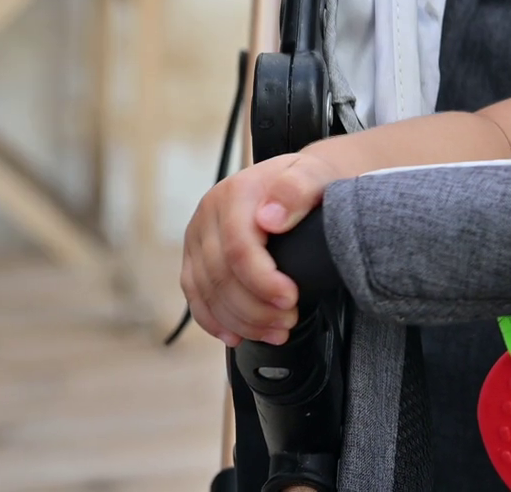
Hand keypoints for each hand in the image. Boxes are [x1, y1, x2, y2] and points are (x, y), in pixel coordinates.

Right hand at [180, 150, 339, 346]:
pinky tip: (236, 336)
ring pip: (206, 292)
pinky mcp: (195, 257)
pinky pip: (195, 296)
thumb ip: (297, 190)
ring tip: (277, 332)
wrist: (300, 181)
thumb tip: (270, 219)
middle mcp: (208, 215)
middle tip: (289, 322)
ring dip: (241, 321)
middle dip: (255, 308)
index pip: (238, 249)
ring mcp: (197, 237)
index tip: (290, 299)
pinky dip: (214, 321)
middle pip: (220, 275)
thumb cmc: (310, 181)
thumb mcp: (315, 175)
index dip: (262, 281)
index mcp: (234, 194)